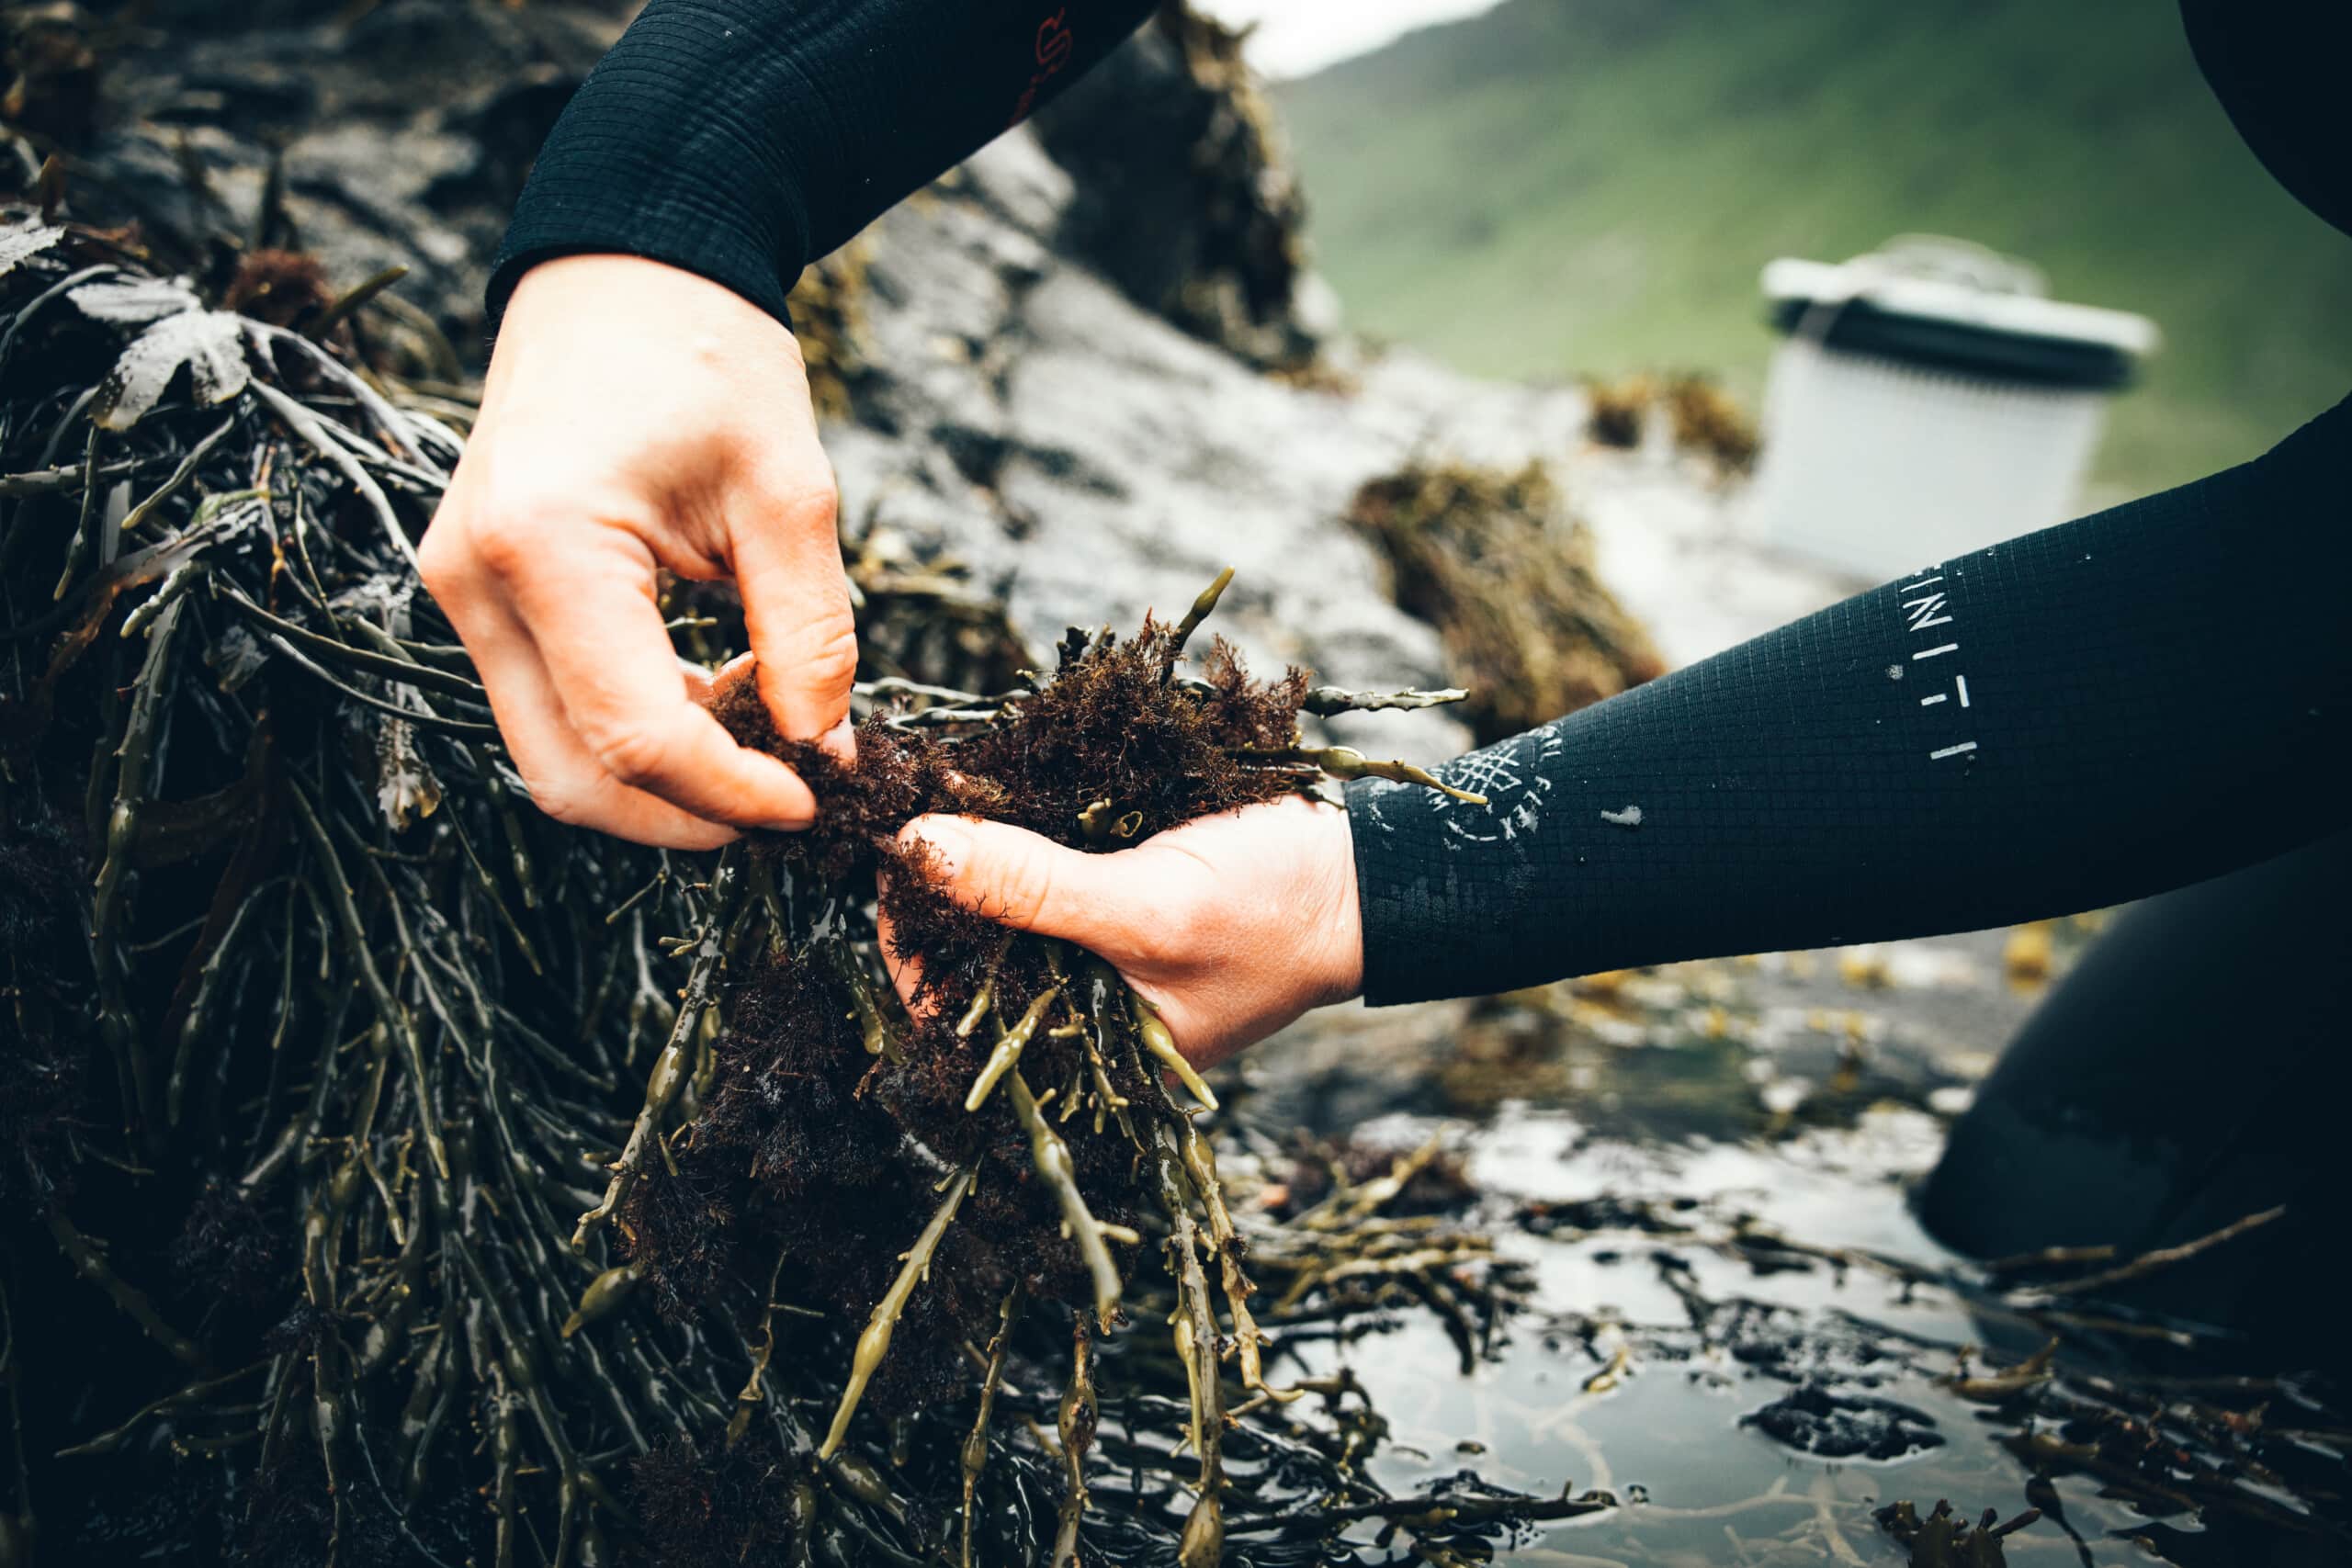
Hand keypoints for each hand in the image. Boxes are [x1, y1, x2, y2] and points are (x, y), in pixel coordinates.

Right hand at [420, 255, 856, 847]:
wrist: (625, 271)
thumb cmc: (709, 357)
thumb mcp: (789, 493)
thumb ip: (809, 636)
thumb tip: (821, 753)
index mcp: (546, 544)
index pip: (636, 736)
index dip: (732, 792)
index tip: (815, 799)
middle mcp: (475, 580)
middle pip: (571, 777)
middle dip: (687, 815)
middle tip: (791, 801)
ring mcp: (461, 590)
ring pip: (554, 756)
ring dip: (662, 781)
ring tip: (767, 740)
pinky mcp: (479, 593)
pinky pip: (552, 706)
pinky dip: (636, 733)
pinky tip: (721, 697)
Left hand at [886, 796, 1363, 1068]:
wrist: (1368, 878)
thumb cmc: (1275, 916)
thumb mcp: (1149, 907)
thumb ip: (1034, 889)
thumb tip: (920, 848)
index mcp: (1083, 1055)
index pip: (958, 1018)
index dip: (910, 944)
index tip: (888, 866)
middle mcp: (1077, 1011)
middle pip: (969, 956)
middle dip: (937, 887)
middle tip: (902, 809)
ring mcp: (1094, 954)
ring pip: (999, 906)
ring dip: (968, 851)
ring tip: (933, 790)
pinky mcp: (1113, 899)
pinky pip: (1040, 871)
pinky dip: (1012, 829)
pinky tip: (985, 784)